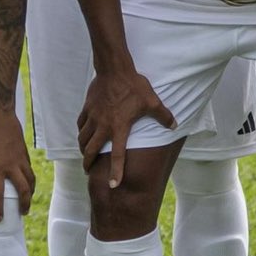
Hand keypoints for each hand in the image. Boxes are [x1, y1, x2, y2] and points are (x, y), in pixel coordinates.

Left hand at [0, 98, 35, 221]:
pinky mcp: (24, 151)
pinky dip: (30, 178)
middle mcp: (11, 165)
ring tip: (28, 200)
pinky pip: (30, 168)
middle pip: (23, 189)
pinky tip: (27, 180)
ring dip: (31, 192)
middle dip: (24, 203)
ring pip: (30, 179)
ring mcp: (20, 158)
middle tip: (23, 213)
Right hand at [76, 68, 175, 187]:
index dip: (116, 172)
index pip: (118, 156)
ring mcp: (93, 117)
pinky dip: (81, 131)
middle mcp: (103, 126)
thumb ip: (163, 116)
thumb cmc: (134, 86)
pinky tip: (83, 133)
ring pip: (83, 138)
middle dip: (88, 163)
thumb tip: (174, 125)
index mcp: (119, 127)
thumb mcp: (152, 101)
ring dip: (83, 148)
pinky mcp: (87, 108)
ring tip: (85, 154)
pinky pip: (81, 124)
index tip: (113, 185)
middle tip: (88, 171)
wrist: (114, 69)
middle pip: (91, 150)